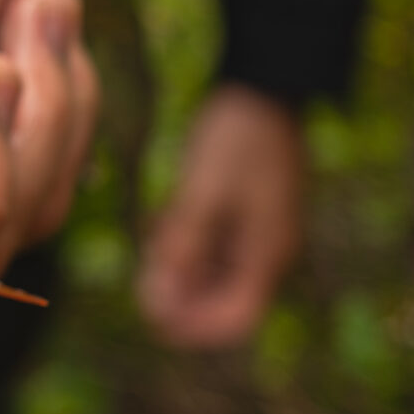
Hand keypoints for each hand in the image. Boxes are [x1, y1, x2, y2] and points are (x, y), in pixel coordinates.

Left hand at [137, 83, 304, 349]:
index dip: (193, 328)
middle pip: (222, 301)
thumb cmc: (236, 140)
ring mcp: (259, 233)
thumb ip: (182, 249)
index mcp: (265, 254)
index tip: (153, 315)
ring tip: (156, 239)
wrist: (263, 85)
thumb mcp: (202, 195)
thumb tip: (160, 303)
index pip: (234, 321)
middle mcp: (267, 251)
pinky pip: (216, 248)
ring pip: (215, 276)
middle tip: (146, 269)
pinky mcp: (248, 214)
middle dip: (181, 297)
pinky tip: (165, 223)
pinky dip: (188, 246)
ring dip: (181, 271)